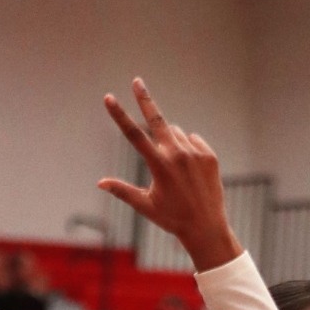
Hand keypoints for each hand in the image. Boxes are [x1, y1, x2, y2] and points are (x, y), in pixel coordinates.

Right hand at [97, 78, 241, 271]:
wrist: (207, 228)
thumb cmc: (172, 219)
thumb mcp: (145, 205)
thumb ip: (122, 190)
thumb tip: (100, 182)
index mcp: (159, 165)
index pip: (134, 135)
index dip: (119, 115)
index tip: (108, 97)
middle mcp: (178, 155)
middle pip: (158, 120)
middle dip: (145, 99)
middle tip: (137, 81)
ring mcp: (196, 154)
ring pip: (175, 133)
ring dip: (168, 140)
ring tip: (173, 166)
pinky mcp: (210, 156)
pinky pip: (193, 140)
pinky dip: (187, 147)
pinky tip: (189, 167)